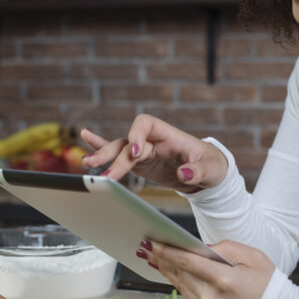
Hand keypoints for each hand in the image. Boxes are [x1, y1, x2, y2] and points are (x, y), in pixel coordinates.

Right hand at [81, 114, 227, 192]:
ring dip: (104, 156)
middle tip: (102, 168)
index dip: (137, 136)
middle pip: (128, 141)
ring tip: (88, 164)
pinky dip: (103, 149)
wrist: (209, 173)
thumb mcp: (211, 169)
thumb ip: (198, 171)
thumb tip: (184, 174)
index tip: (136, 153)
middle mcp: (154, 140)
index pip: (146, 124)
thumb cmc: (212, 165)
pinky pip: (120, 156)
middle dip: (114, 153)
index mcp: (170, 135)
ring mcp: (145, 151)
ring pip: (120, 150)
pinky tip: (86, 145)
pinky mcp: (141, 163)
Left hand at [137, 239, 273, 298]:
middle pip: (180, 274)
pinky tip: (171, 273)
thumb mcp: (252, 256)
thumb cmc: (267, 283)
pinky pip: (189, 296)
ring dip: (166, 271)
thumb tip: (199, 248)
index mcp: (224, 280)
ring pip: (181, 285)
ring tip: (152, 257)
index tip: (151, 242)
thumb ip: (224, 248)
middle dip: (161, 259)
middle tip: (145, 246)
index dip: (166, 251)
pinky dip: (179, 283)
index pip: (188, 262)